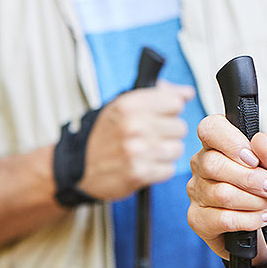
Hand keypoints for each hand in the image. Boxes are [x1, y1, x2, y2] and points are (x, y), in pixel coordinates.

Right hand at [78, 81, 194, 199]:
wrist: (79, 167)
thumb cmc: (106, 134)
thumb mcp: (124, 105)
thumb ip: (159, 94)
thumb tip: (187, 93)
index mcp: (130, 105)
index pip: (175, 102)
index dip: (169, 110)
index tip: (160, 116)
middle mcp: (134, 126)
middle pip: (180, 127)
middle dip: (168, 132)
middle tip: (150, 136)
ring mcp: (137, 151)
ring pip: (177, 149)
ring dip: (165, 152)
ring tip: (148, 151)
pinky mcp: (139, 174)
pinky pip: (168, 169)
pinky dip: (159, 169)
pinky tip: (145, 164)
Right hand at [187, 115, 266, 261]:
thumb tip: (260, 139)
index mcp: (218, 145)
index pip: (211, 128)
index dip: (232, 142)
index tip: (254, 159)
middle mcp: (201, 166)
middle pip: (214, 164)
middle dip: (251, 179)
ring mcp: (196, 193)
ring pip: (221, 193)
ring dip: (254, 201)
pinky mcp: (198, 220)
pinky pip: (222, 219)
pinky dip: (249, 219)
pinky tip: (262, 218)